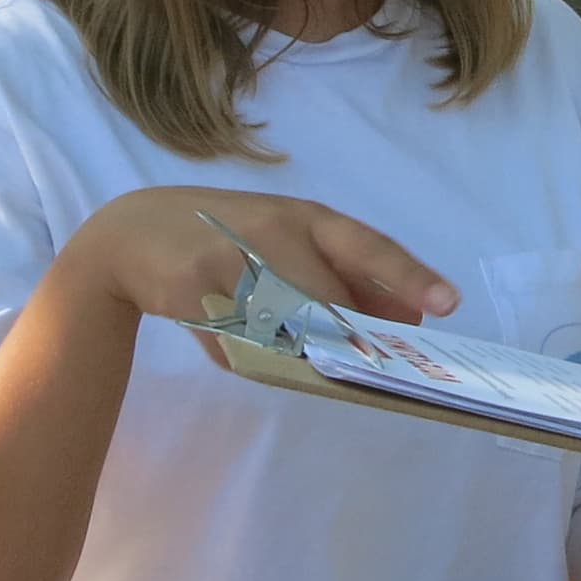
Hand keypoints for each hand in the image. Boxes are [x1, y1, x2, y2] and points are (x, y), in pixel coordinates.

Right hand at [71, 187, 457, 331]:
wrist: (134, 233)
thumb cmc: (228, 241)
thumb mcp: (286, 243)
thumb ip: (340, 277)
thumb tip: (401, 321)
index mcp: (307, 217)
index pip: (368, 247)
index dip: (408, 276)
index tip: (446, 304)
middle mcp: (274, 229)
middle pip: (328, 297)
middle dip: (352, 334)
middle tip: (378, 362)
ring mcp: (234, 255)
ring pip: (284, 324)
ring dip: (294, 346)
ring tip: (291, 349)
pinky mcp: (196, 284)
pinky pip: (237, 339)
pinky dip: (242, 351)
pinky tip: (228, 336)